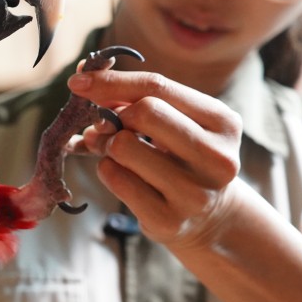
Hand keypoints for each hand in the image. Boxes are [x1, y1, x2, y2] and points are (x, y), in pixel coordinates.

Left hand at [68, 69, 243, 253]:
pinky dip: (106, 169)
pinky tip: (119, 172)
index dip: (112, 81)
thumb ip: (138, 99)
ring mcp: (194, 194)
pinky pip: (116, 179)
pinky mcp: (169, 221)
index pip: (158, 87)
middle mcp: (217, 158)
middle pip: (144, 113)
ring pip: (124, 147)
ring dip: (106, 144)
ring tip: (112, 149)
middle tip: (105, 125)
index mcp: (223, 122)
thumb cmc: (184, 157)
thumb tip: (85, 83)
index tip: (77, 80)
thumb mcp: (177, 121)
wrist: (210, 216)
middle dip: (114, 115)